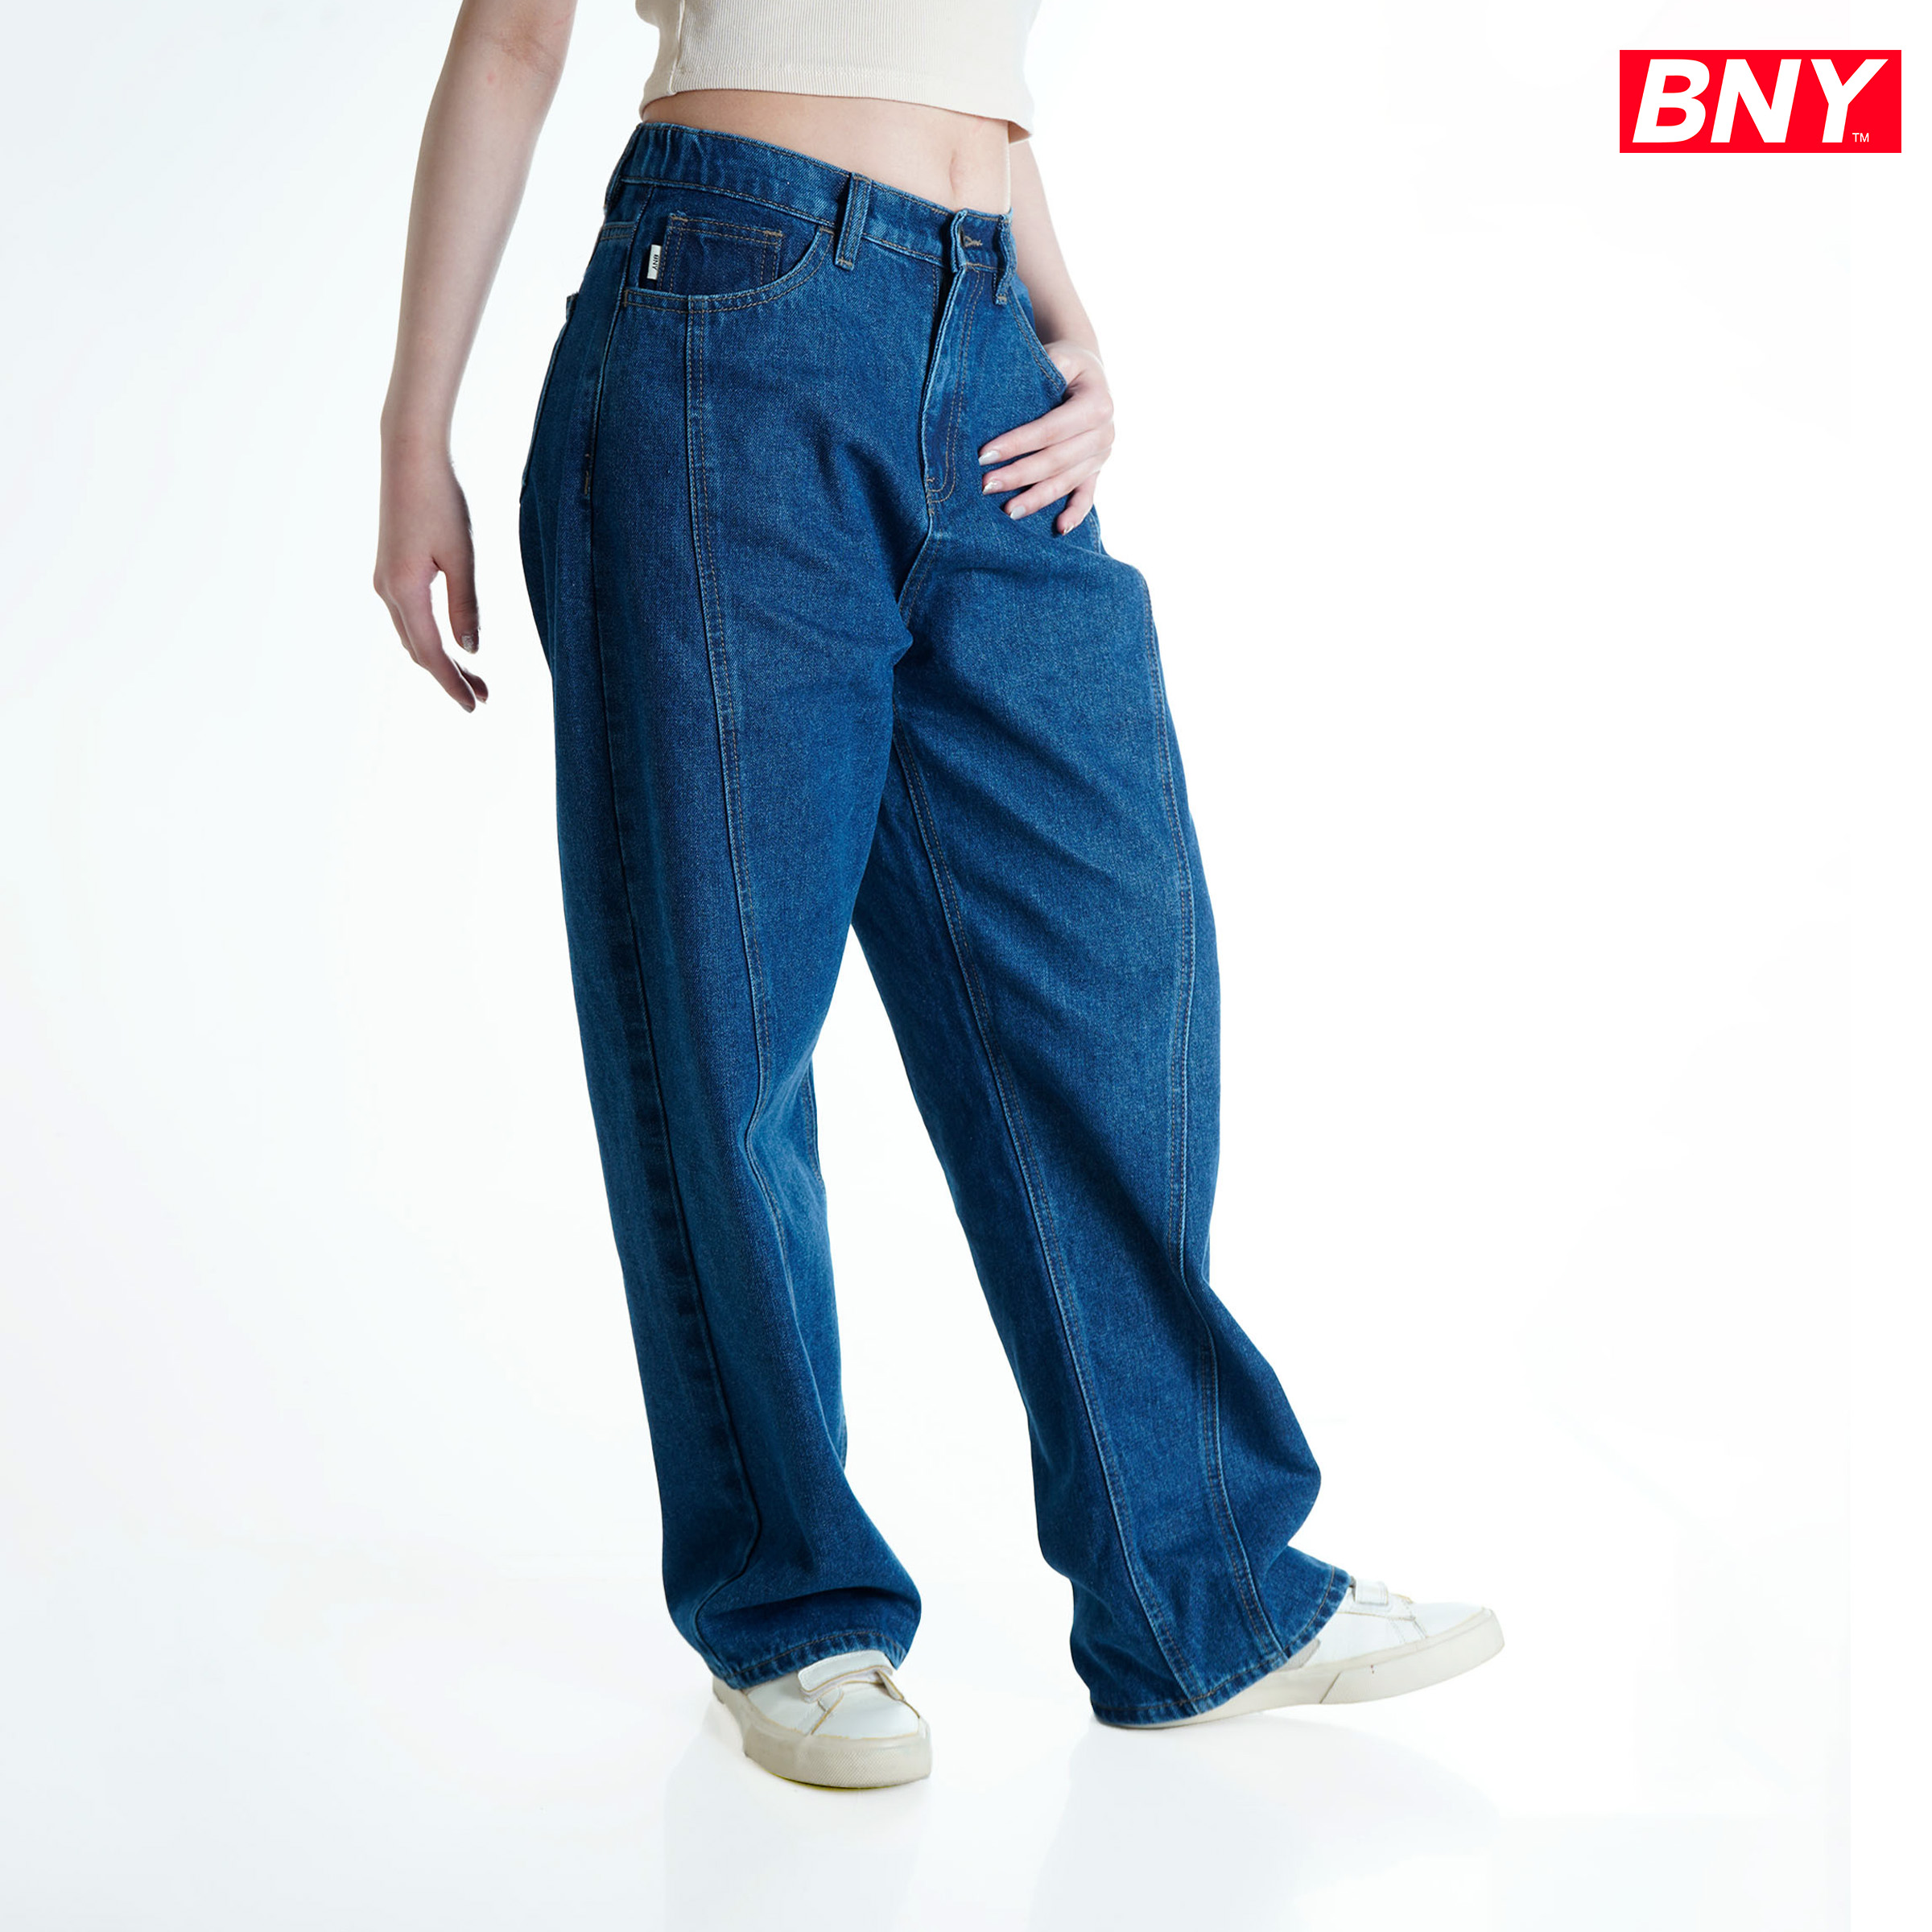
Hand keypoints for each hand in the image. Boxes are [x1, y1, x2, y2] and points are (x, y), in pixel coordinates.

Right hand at [373, 442, 487, 710]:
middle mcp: (387, 591)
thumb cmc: (441, 501)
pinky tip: (449, 643)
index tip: (475, 707)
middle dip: (450, 677)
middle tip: (484, 697)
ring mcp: (384, 580)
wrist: (409, 457)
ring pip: (412, 636)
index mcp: (405, 592)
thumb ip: (466, 606)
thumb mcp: (462, 557)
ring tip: (474, 677)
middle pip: (419, 651)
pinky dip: (428, 638)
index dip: (453, 683)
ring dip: (440, 659)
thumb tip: (471, 650)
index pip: (431, 654)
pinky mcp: (389, 569)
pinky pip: (409, 618)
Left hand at [978, 340, 1114, 533]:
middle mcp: (1105, 434)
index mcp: (1098, 405)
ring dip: (1036, 499)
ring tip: (1006, 510)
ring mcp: (1102, 456)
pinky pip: (1087, 497)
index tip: (984, 454)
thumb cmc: (1068, 363)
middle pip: (1056, 461)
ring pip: (1066, 483)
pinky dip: (1075, 515)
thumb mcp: (1060, 356)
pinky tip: (1059, 529)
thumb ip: (1045, 370)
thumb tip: (1005, 390)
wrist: (1089, 372)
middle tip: (986, 485)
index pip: (1051, 430)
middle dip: (1019, 475)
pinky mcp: (1097, 471)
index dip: (1018, 444)